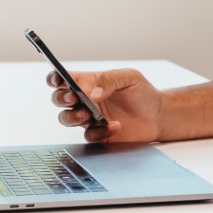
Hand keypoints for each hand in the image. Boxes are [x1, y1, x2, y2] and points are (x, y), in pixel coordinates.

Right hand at [47, 68, 163, 142]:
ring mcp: (89, 118)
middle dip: (61, 98)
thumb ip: (109, 80)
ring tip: (88, 113)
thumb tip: (92, 93)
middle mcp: (85, 100)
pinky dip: (99, 131)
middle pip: (59, 99)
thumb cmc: (142, 92)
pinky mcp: (98, 134)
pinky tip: (115, 125)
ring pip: (67, 118)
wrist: (158, 115)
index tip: (58, 80)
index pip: (63, 78)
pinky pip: (89, 135)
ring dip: (72, 116)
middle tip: (73, 97)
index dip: (55, 78)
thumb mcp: (129, 77)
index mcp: (89, 82)